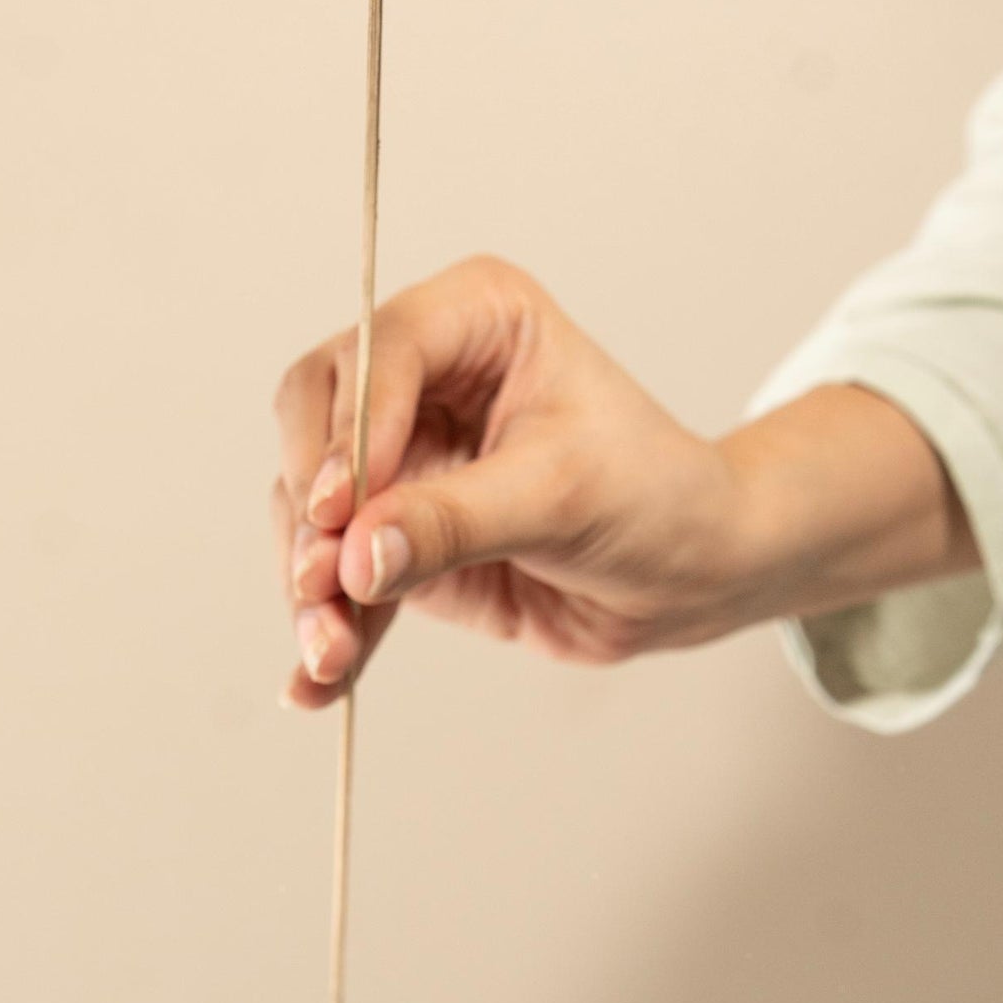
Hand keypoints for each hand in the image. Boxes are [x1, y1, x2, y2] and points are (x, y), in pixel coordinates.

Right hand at [269, 256, 975, 709]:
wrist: (692, 574)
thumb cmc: (657, 497)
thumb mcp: (561, 497)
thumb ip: (454, 521)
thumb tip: (356, 556)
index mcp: (474, 318)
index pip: (377, 357)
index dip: (348, 434)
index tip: (341, 510)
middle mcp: (422, 375)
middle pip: (315, 422)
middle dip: (312, 512)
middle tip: (320, 583)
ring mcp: (401, 455)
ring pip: (311, 507)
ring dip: (311, 584)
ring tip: (328, 652)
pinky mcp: (395, 532)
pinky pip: (339, 576)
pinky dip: (328, 629)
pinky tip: (312, 684)